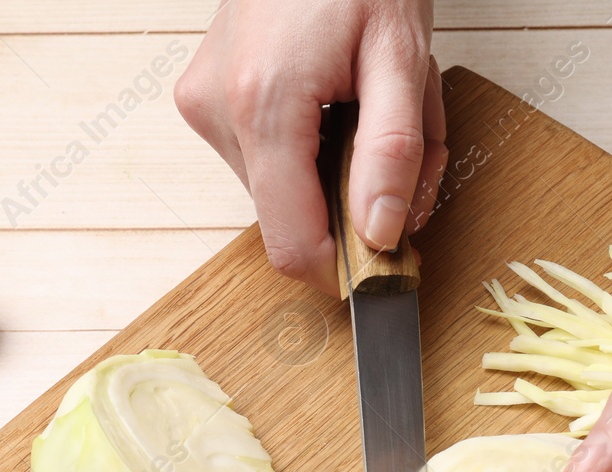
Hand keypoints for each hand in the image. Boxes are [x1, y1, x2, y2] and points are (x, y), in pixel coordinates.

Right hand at [174, 0, 445, 294]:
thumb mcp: (402, 59)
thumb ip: (394, 153)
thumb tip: (381, 235)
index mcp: (263, 106)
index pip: (294, 247)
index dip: (346, 271)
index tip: (392, 259)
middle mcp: (219, 112)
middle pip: (297, 219)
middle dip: (361, 201)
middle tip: (406, 145)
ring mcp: (205, 107)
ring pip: (287, 192)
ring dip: (344, 171)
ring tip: (372, 107)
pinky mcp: (206, 101)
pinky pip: (271, 160)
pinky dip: (319, 148)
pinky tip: (341, 101)